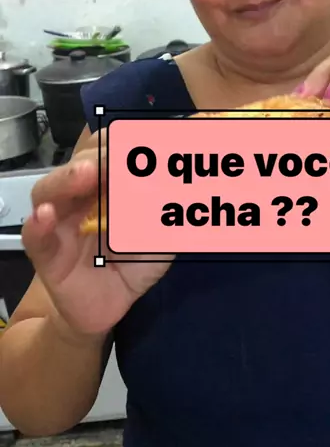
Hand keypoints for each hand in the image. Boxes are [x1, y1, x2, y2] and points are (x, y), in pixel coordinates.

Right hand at [22, 130, 173, 337]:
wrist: (115, 304)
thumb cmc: (135, 261)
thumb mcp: (162, 232)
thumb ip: (167, 208)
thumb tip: (177, 181)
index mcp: (107, 183)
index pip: (111, 149)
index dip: (127, 143)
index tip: (153, 143)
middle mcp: (79, 194)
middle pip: (82, 161)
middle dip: (102, 155)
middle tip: (123, 159)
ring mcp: (58, 221)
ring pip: (49, 190)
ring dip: (68, 177)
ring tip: (86, 174)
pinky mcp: (46, 253)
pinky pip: (35, 236)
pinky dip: (38, 224)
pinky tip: (46, 215)